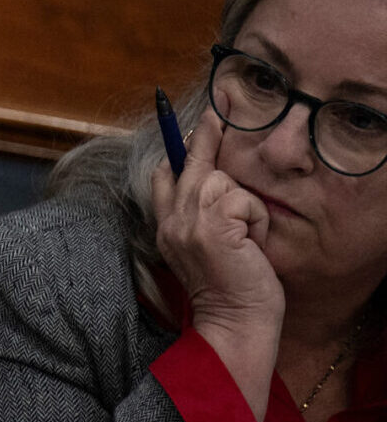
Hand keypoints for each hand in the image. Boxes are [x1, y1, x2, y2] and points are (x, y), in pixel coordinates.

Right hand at [152, 115, 284, 417]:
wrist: (234, 322)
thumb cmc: (231, 290)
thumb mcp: (209, 247)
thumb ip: (203, 217)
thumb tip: (214, 180)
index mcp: (167, 226)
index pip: (165, 174)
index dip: (180, 147)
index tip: (189, 121)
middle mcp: (171, 219)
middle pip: (190, 163)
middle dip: (206, 132)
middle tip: (220, 99)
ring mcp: (189, 221)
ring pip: (224, 181)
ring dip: (246, 207)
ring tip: (248, 239)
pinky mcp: (212, 225)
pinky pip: (243, 200)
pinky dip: (256, 220)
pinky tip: (251, 246)